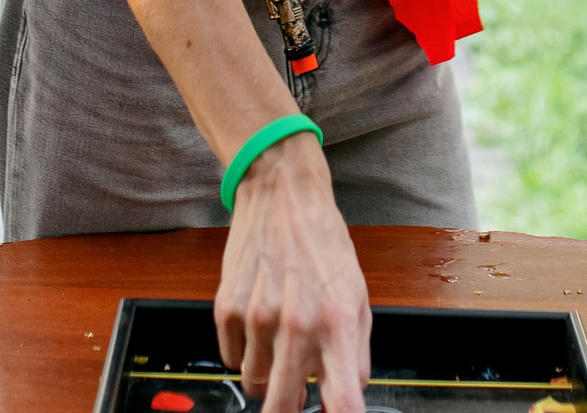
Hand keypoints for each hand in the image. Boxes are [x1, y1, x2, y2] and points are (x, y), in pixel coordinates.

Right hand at [217, 135, 370, 412]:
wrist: (283, 196)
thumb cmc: (324, 245)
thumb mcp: (359, 296)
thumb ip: (356, 353)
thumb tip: (347, 397)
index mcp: (338, 322)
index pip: (342, 399)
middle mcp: (297, 323)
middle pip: (282, 407)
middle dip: (289, 407)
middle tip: (297, 395)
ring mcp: (258, 317)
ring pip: (255, 384)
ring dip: (267, 375)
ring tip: (280, 339)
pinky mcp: (227, 308)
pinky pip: (231, 359)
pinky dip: (245, 352)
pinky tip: (259, 322)